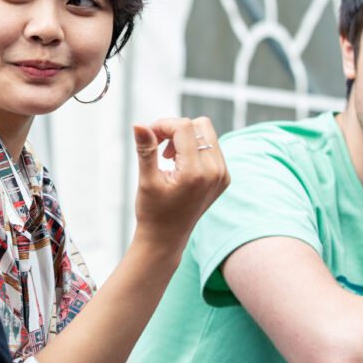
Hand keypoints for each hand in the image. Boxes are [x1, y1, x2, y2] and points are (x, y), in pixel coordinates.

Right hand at [132, 117, 228, 251]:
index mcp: (196, 172)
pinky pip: (212, 147)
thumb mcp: (146, 180)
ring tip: (168, 158)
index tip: (149, 137)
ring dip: (185, 138)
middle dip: (176, 129)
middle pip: (200, 125)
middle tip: (159, 146)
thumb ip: (146, 149)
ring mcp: (222, 175)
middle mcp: (215, 172)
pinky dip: (194, 148)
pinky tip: (179, 165)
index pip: (184, 127)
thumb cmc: (153, 212)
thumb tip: (138, 124)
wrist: (166, 238)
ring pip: (207, 134)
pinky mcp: (223, 177)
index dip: (163, 125)